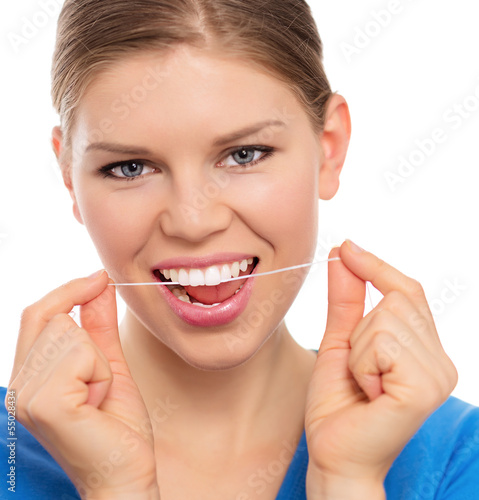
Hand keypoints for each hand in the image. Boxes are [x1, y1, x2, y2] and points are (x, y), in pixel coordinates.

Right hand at [6, 272, 159, 498]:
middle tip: (99, 382)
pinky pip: (82, 355)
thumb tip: (99, 284)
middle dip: (91, 341)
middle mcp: (19, 384)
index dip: (68, 290)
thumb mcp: (109, 364)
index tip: (99, 278)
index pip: (37, 313)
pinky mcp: (45, 403)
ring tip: (97, 396)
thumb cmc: (117, 426)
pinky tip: (97, 403)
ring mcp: (27, 395)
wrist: (126, 474)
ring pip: (70, 333)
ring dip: (99, 361)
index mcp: (29, 375)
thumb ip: (99, 324)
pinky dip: (101, 373)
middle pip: (53, 317)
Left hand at [304, 241, 457, 498]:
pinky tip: (369, 392)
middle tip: (358, 369)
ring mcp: (437, 375)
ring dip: (359, 350)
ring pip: (387, 318)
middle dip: (360, 330)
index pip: (408, 291)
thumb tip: (344, 253)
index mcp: (425, 350)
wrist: (332, 453)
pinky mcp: (424, 389)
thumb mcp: (340, 341)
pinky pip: (383, 343)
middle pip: (396, 300)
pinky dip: (362, 363)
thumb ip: (347, 299)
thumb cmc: (338, 403)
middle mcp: (440, 361)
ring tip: (363, 383)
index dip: (377, 266)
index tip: (346, 248)